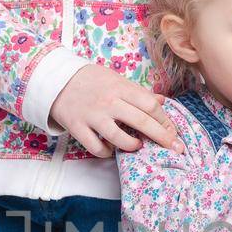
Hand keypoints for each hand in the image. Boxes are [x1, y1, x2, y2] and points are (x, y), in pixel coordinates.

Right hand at [49, 65, 184, 159]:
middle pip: (142, 122)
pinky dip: (107, 152)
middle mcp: (109, 102)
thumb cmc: (91, 80)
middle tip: (175, 148)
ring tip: (137, 146)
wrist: (56, 79)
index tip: (172, 131)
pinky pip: (97, 147)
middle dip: (162, 137)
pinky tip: (111, 149)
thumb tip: (162, 101)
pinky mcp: (78, 128)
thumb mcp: (116, 79)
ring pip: (119, 138)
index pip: (150, 105)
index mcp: (121, 88)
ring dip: (133, 146)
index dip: (165, 120)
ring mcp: (93, 116)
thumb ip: (138, 92)